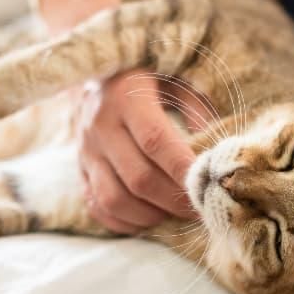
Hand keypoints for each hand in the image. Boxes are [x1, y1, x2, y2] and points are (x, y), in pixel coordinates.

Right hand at [76, 70, 212, 233]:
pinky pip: (96, 206)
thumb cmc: (149, 75)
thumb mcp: (177, 79)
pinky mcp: (79, 168)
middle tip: (200, 208)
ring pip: (114, 199)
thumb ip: (198, 111)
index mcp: (127, 98)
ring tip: (174, 214)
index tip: (207, 184)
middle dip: (173, 201)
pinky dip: (124, 221)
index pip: (155, 141)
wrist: (98, 72)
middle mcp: (101, 126)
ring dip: (150, 216)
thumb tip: (214, 153)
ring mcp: (86, 151)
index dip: (182, 168)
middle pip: (138, 178)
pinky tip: (148, 217)